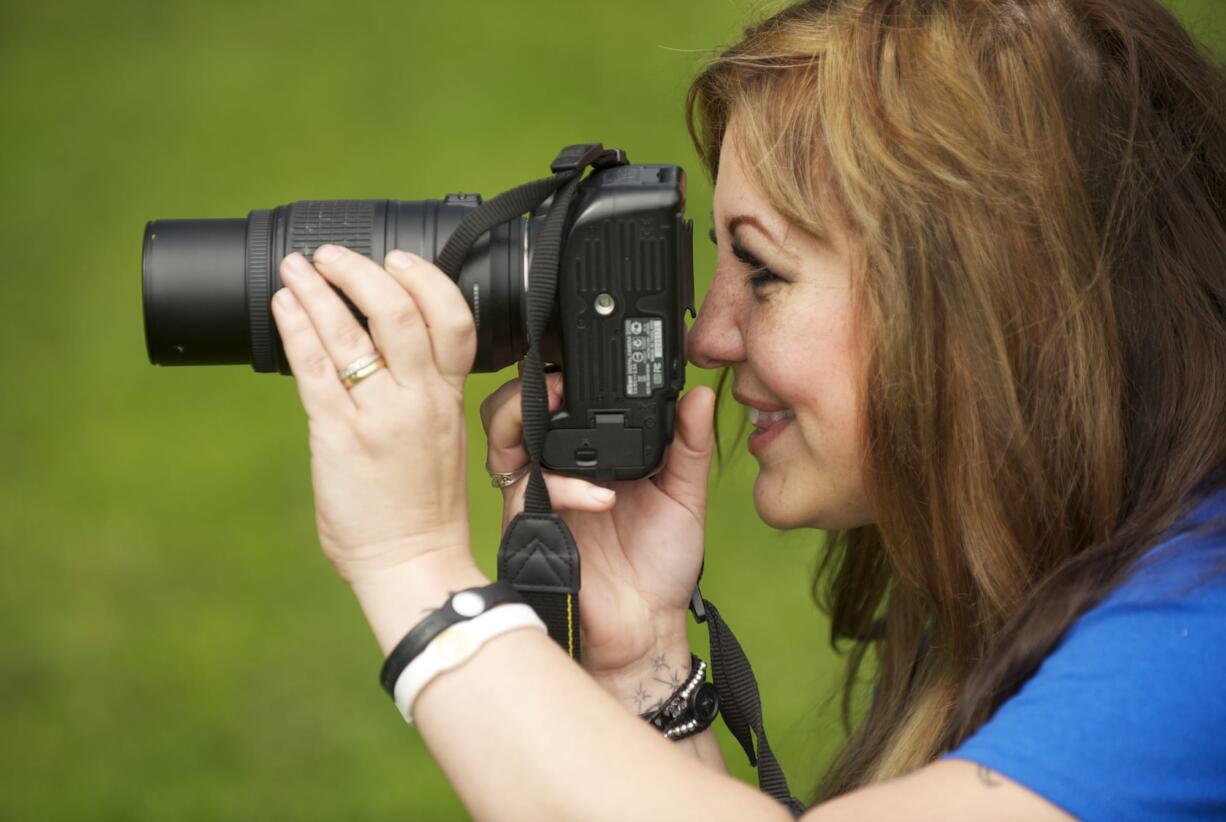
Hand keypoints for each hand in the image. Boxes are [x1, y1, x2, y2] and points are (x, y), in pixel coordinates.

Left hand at [270, 245, 478, 585]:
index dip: (427, 280)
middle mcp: (418, 400)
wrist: (413, 562)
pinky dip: (296, 329)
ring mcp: (379, 416)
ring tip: (297, 267)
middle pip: (400, 312)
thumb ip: (423, 394)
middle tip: (334, 255)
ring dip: (320, 289)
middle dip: (362, 271)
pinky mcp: (339, 435)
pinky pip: (315, 369)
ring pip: (351, 333)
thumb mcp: (442, 438)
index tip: (401, 258)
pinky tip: (282, 305)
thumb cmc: (425, 507)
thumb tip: (384, 352)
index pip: (454, 321)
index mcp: (448, 399)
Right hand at [481, 371, 715, 703]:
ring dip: (524, 415)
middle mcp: (556, 471)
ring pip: (502, 441)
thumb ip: (689, 445)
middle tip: (560, 380)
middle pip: (514, 412)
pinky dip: (564, 486)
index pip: (562, 402)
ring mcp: (538, 499)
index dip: (563, 375)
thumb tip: (696, 394)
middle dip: (527, 387)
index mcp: (591, 457)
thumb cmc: (660, 565)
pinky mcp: (531, 530)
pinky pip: (527, 493)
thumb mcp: (685, 495)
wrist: (647, 627)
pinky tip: (602, 497)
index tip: (590, 359)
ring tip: (559, 406)